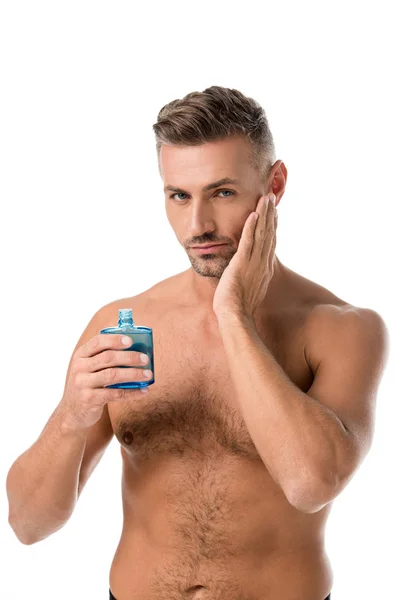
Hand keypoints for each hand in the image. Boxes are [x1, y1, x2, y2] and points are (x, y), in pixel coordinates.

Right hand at [59, 334, 151, 431]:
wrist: (73, 411)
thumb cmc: (88, 384)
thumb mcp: (89, 368)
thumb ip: (104, 358)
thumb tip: (137, 350)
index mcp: (80, 355)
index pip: (98, 342)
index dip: (115, 340)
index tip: (131, 341)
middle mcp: (79, 367)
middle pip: (108, 358)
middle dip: (129, 357)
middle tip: (145, 358)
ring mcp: (83, 384)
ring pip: (113, 375)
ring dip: (134, 374)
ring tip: (148, 374)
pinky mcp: (89, 400)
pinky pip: (115, 394)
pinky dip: (132, 392)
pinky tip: (143, 390)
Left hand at [213, 193, 277, 319]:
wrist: (235, 317)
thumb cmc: (238, 309)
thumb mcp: (249, 292)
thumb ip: (251, 281)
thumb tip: (248, 278)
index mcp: (264, 270)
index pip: (270, 244)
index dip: (272, 227)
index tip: (274, 214)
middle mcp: (262, 264)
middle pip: (269, 234)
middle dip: (270, 215)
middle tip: (272, 198)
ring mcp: (254, 263)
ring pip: (261, 234)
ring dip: (263, 215)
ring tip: (265, 199)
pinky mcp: (242, 264)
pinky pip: (248, 242)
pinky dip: (251, 227)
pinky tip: (253, 214)